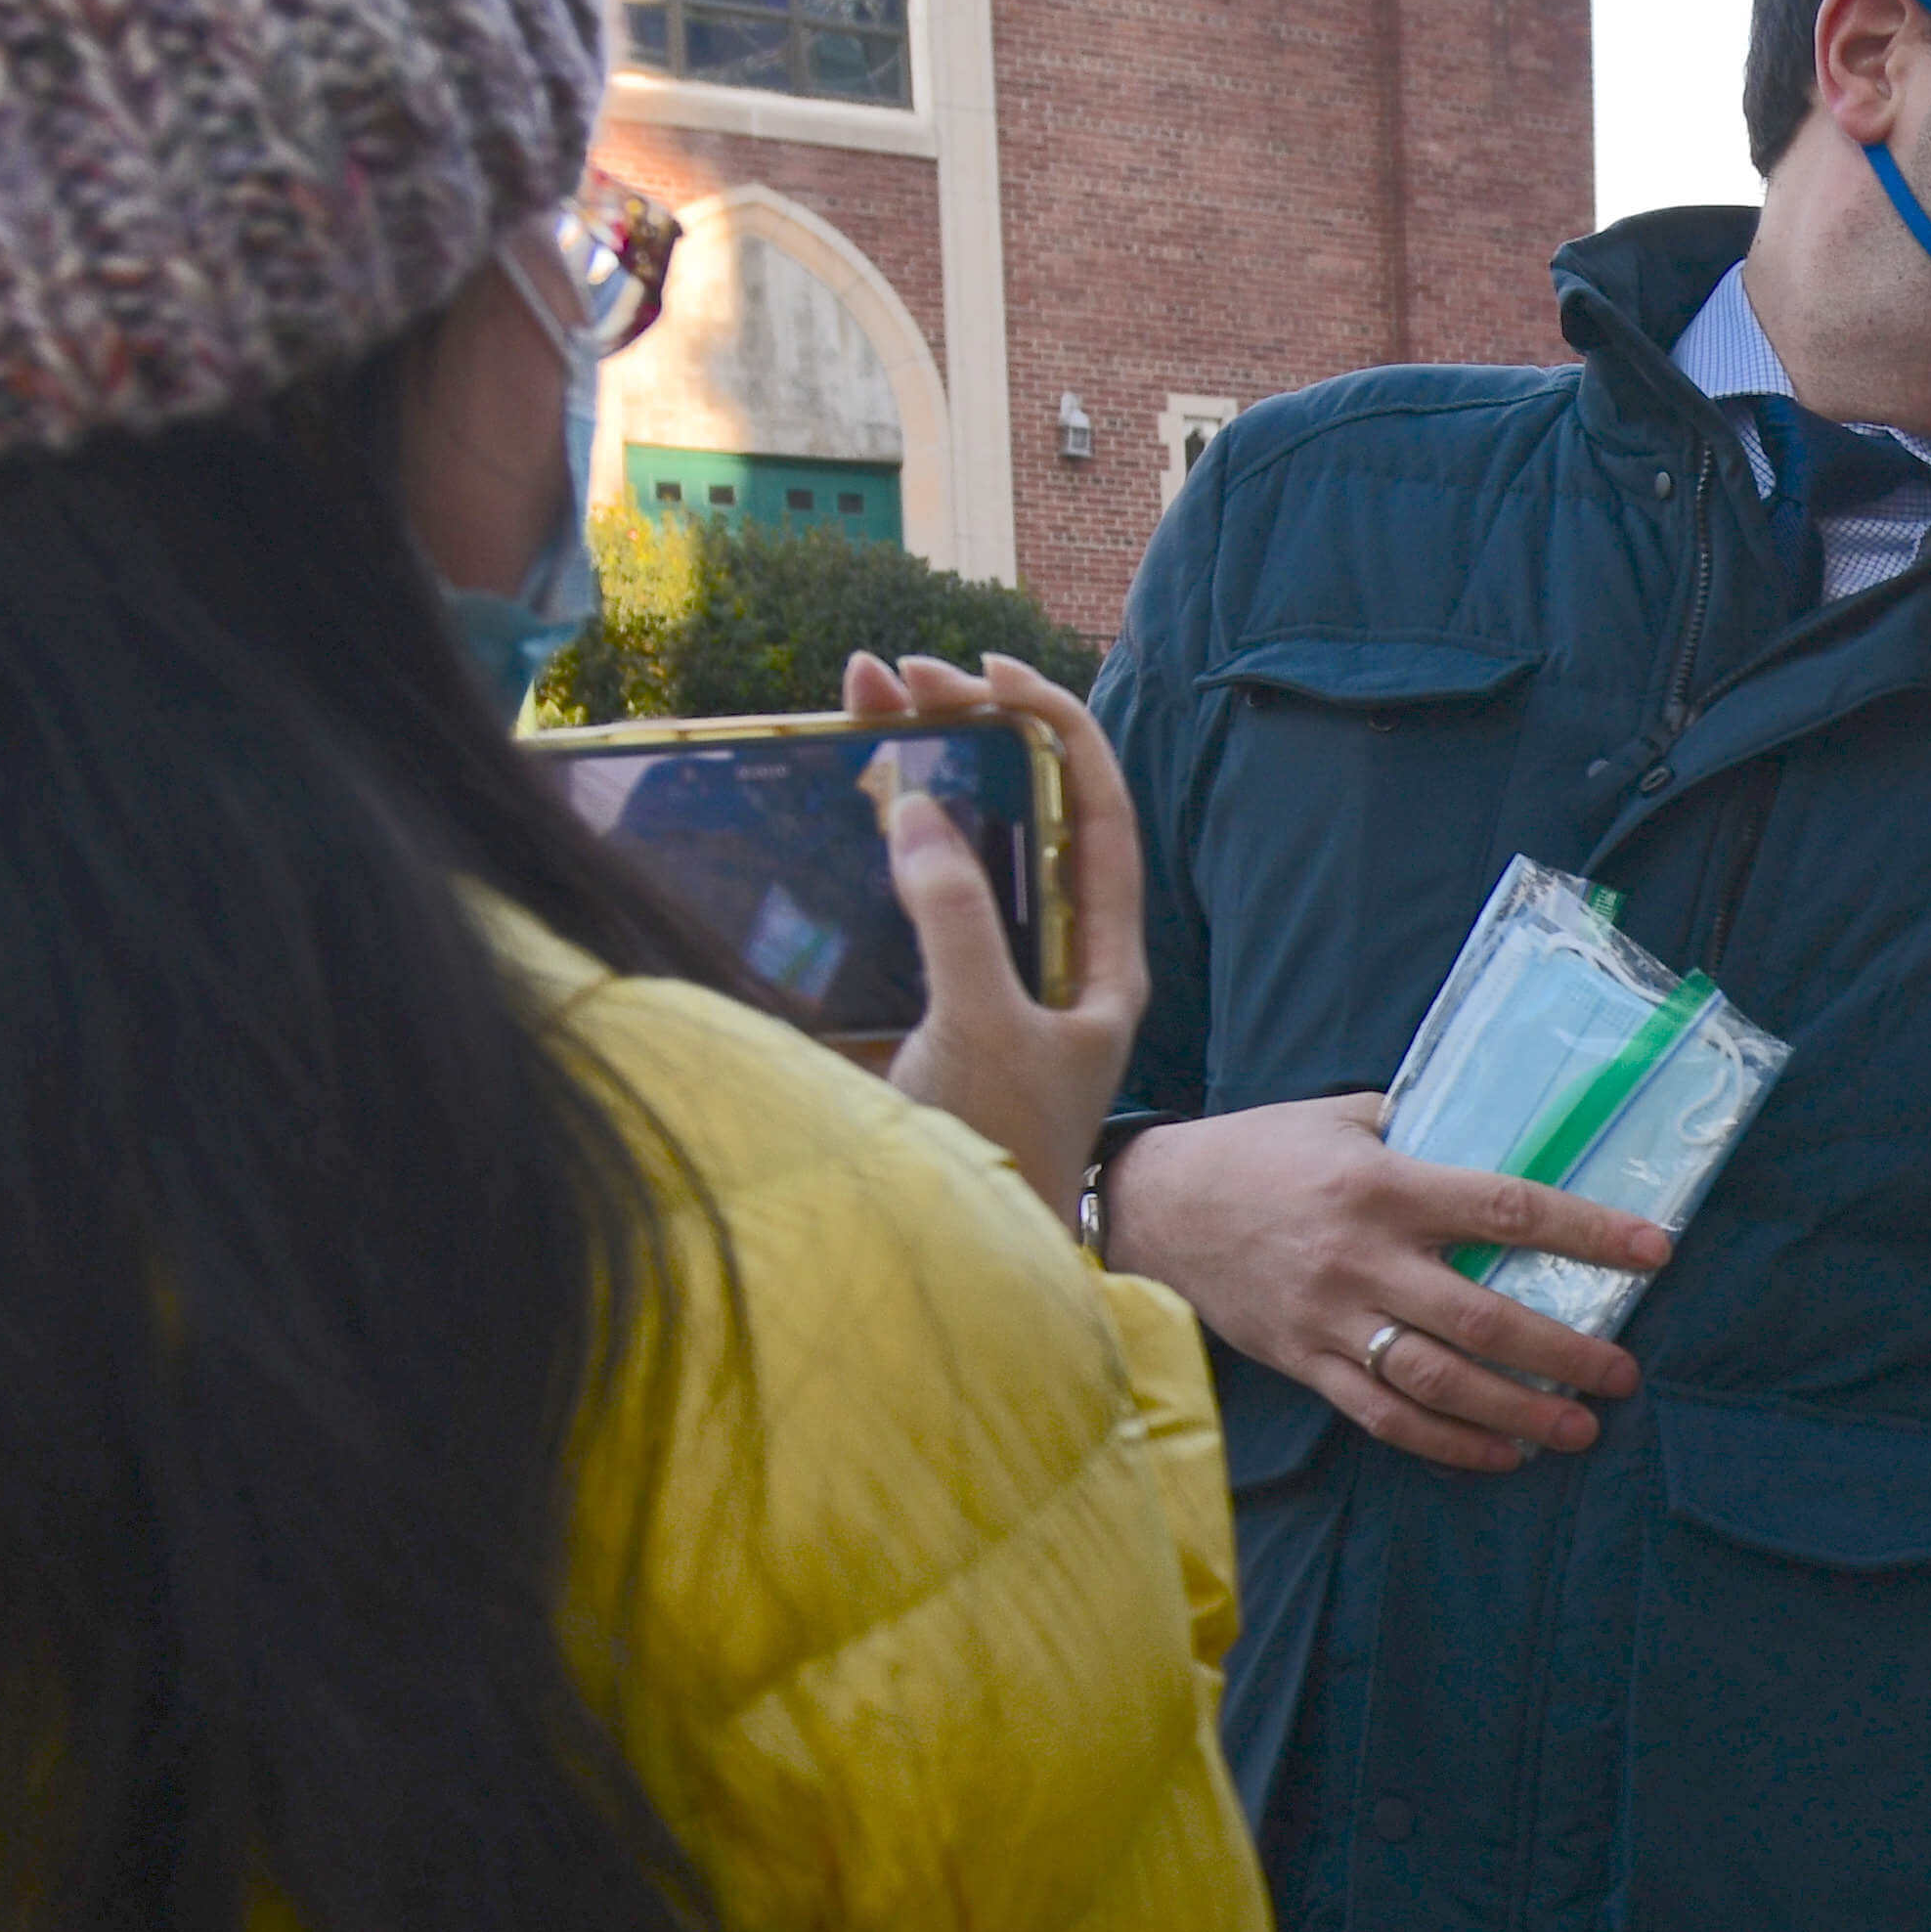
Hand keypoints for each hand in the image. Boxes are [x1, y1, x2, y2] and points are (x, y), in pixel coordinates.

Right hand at [848, 648, 1142, 1222]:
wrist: (953, 1261)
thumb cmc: (996, 1153)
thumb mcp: (985, 1029)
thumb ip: (957, 920)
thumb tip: (923, 808)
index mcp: (1098, 958)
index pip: (1094, 809)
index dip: (1052, 727)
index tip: (989, 671)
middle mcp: (1047, 953)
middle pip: (1016, 810)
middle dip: (963, 729)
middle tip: (894, 673)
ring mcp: (982, 972)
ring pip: (954, 844)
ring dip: (911, 768)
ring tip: (857, 699)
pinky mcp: (920, 997)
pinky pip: (900, 898)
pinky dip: (867, 842)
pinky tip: (832, 795)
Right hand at [1103, 1092, 1671, 1473]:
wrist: (1159, 1206)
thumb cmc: (1263, 1153)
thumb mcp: (1344, 1119)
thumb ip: (1422, 1134)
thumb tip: (1506, 1138)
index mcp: (1384, 1185)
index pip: (1504, 1209)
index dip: (1586, 1231)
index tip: (1653, 1251)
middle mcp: (1363, 1258)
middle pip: (1481, 1315)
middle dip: (1563, 1351)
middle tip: (1622, 1374)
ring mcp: (1333, 1319)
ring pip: (1438, 1381)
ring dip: (1516, 1411)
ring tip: (1577, 1429)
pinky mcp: (1307, 1363)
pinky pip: (1385, 1417)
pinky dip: (1448, 1444)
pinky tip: (1500, 1455)